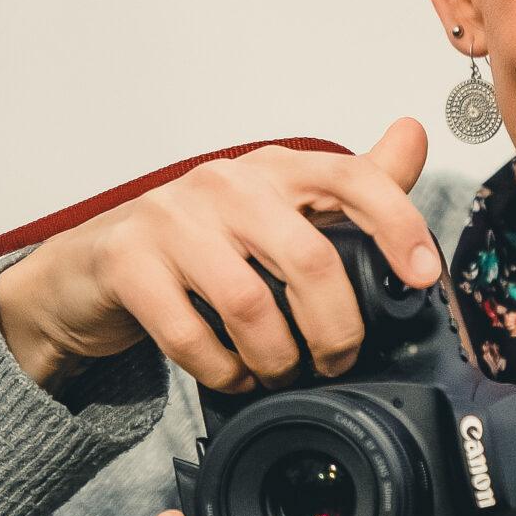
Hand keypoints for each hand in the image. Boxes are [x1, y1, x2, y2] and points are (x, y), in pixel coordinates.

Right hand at [0, 121, 439, 392]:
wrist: (93, 267)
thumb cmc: (197, 240)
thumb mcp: (279, 208)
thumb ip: (350, 185)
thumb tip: (414, 138)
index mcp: (274, 170)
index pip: (352, 179)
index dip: (397, 226)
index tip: (421, 276)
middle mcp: (226, 183)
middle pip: (310, 261)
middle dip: (336, 329)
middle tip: (335, 360)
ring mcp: (173, 219)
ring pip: (250, 304)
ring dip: (276, 359)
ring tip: (279, 374)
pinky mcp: (129, 263)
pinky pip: (190, 336)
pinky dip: (222, 372)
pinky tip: (232, 377)